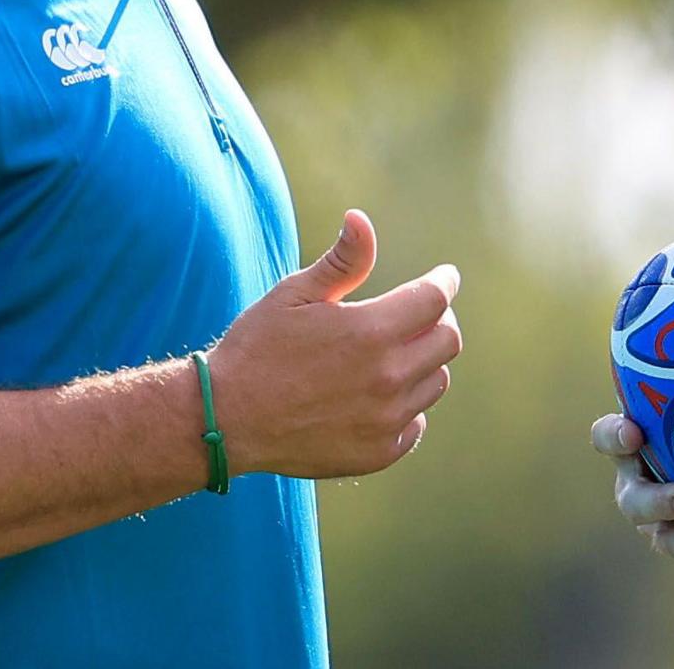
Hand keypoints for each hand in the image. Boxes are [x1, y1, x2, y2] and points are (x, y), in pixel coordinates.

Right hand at [208, 209, 461, 479]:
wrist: (225, 419)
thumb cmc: (257, 347)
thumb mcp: (294, 294)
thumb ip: (341, 260)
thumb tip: (361, 219)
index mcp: (370, 332)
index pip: (435, 299)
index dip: (443, 282)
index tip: (444, 276)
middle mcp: (387, 378)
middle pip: (447, 340)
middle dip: (439, 319)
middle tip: (419, 314)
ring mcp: (385, 420)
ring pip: (435, 382)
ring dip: (424, 362)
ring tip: (392, 354)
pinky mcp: (377, 453)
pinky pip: (415, 424)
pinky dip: (407, 406)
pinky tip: (379, 395)